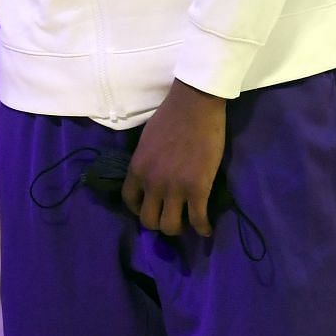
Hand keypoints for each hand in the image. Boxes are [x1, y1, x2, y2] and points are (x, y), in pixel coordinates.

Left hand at [122, 79, 226, 237]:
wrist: (194, 106)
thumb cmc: (171, 118)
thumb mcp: (146, 142)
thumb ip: (146, 163)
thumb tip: (150, 177)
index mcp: (137, 168)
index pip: (129, 200)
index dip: (139, 209)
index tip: (150, 209)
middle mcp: (151, 182)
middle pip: (149, 220)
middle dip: (159, 223)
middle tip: (172, 218)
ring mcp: (174, 187)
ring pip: (171, 226)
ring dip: (179, 229)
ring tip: (188, 224)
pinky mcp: (198, 189)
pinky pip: (198, 220)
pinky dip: (203, 229)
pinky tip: (207, 229)